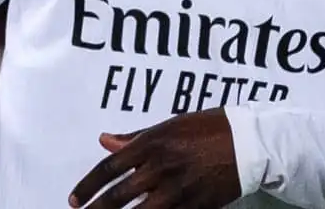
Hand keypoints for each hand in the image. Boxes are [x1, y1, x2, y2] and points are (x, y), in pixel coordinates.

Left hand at [69, 109, 242, 208]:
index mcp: (152, 144)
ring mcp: (178, 191)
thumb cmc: (208, 128)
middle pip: (119, 196)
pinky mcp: (195, 207)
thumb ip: (135, 138)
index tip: (75, 199)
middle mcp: (161, 169)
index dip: (88, 185)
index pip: (110, 168)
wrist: (249, 142)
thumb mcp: (169, 125)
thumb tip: (104, 141)